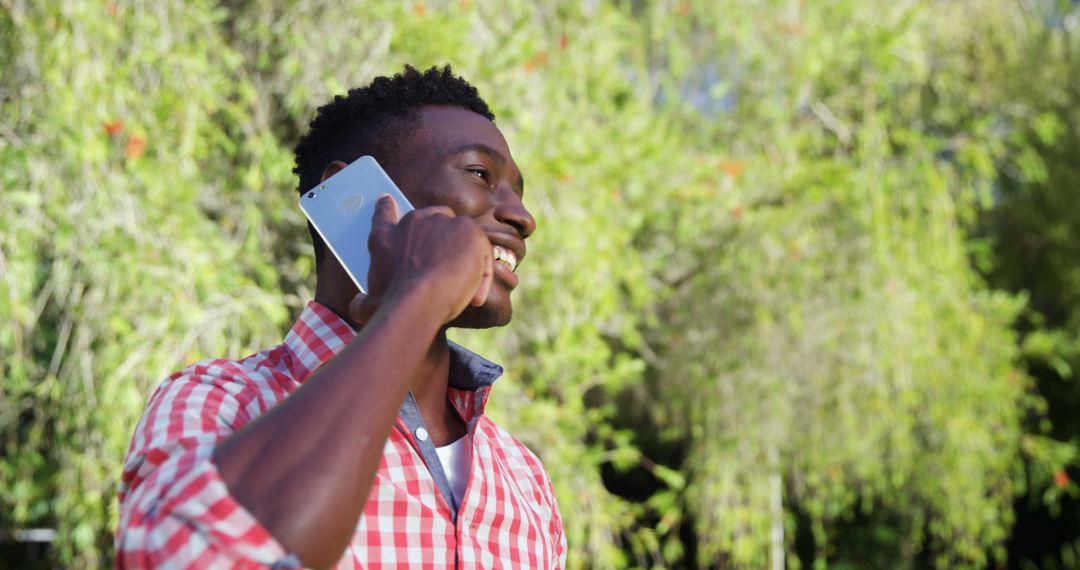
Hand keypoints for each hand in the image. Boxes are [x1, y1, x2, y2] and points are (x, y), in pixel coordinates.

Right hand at [349, 195, 492, 325]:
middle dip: (440, 238)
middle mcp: (412, 222)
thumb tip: (356, 305)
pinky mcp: (468, 231)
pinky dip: (481, 273)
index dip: (386, 206)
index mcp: (385, 236)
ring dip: (464, 258)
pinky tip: (475, 295)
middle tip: (445, 265)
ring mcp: (442, 223)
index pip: (383, 212)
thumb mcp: (368, 306)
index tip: (386, 200)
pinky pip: (480, 250)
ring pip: (460, 234)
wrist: (418, 301)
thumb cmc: (391, 305)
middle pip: (432, 218)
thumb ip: (361, 302)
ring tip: (464, 290)